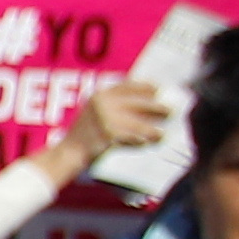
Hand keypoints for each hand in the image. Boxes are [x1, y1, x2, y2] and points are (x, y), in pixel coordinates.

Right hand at [59, 73, 176, 161]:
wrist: (68, 153)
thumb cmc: (82, 134)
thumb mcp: (92, 110)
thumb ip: (111, 102)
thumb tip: (143, 102)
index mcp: (99, 95)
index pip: (127, 85)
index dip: (145, 86)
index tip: (158, 89)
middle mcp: (103, 103)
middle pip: (138, 102)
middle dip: (156, 107)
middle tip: (169, 110)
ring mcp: (105, 119)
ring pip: (138, 122)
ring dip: (152, 128)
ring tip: (162, 133)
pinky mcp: (109, 135)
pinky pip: (132, 137)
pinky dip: (143, 140)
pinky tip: (151, 142)